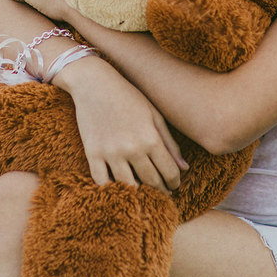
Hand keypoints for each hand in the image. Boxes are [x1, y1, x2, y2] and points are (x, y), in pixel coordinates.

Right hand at [55, 58, 187, 194]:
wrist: (94, 83)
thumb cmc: (128, 96)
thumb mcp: (154, 115)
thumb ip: (170, 142)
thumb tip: (184, 168)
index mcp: (150, 137)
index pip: (169, 171)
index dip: (175, 182)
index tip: (175, 185)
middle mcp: (132, 148)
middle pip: (151, 181)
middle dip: (161, 190)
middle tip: (164, 194)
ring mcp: (110, 152)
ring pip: (128, 186)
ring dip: (139, 194)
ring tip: (144, 194)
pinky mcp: (92, 154)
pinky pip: (102, 182)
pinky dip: (111, 189)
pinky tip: (119, 188)